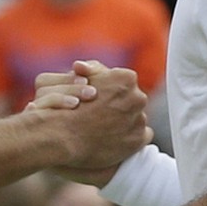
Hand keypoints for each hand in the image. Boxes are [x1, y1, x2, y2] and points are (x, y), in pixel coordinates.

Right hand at [31, 59, 149, 171]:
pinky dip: (131, 137)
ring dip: (126, 121)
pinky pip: (142, 135)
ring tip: (105, 128)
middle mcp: (138, 97)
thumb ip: (90, 70)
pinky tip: (114, 138)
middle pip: (134, 99)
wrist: (64, 138)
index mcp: (127, 78)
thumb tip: (84, 66)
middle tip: (102, 114)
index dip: (112, 89)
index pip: (126, 81)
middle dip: (121, 104)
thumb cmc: (69, 106)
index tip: (100, 98)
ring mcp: (139, 120)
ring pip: (137, 117)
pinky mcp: (138, 139)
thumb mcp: (77, 79)